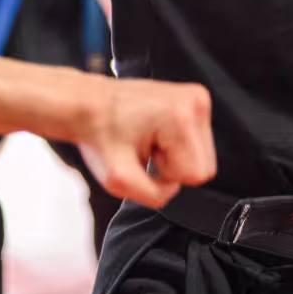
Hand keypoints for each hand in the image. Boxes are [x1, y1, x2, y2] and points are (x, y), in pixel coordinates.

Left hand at [76, 79, 214, 207]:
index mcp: (181, 116)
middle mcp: (195, 101)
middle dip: (173, 166)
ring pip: (202, 154)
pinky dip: (176, 143)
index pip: (196, 174)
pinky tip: (154, 133)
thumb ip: (154, 197)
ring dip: (175, 156)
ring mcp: (196, 96)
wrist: (88, 104)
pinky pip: (197, 140)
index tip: (144, 159)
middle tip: (145, 151)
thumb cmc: (99, 134)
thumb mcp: (118, 180)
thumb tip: (173, 188)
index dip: (167, 176)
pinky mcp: (194, 97)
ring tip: (148, 141)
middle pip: (204, 165)